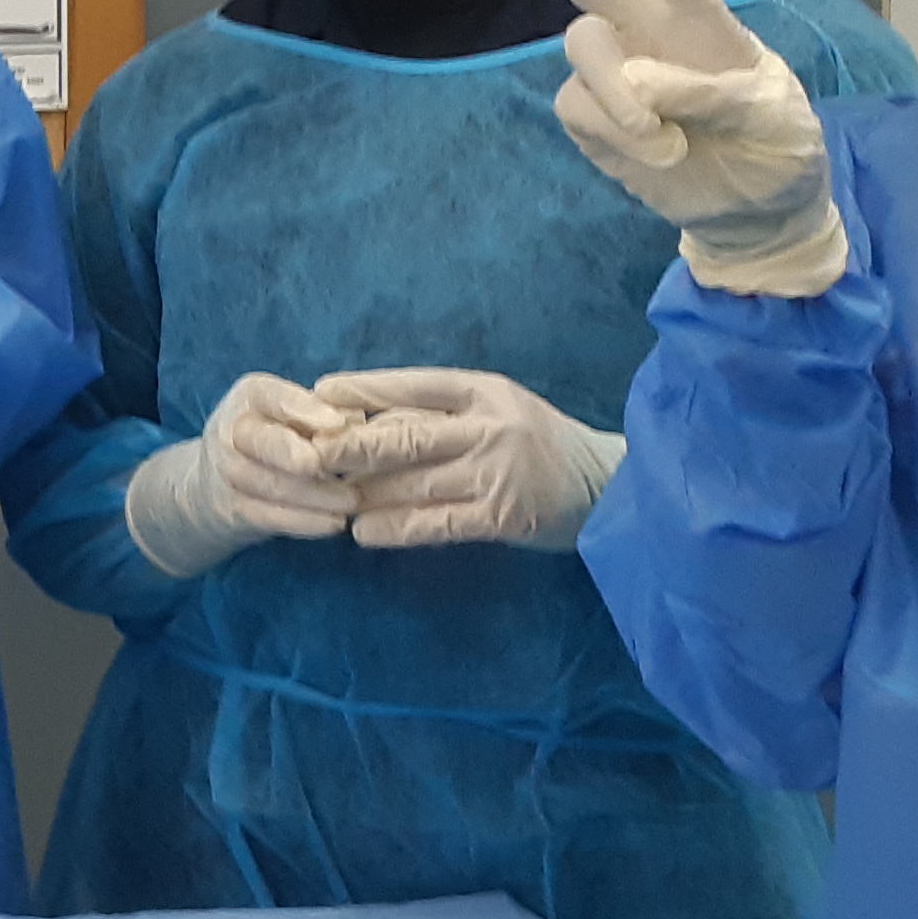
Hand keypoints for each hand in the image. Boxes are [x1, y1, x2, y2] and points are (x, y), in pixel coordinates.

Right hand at [122, 373, 361, 579]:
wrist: (218, 484)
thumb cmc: (275, 438)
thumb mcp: (291, 416)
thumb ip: (321, 414)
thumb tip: (356, 420)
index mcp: (251, 397)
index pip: (274, 396)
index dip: (306, 410)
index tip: (339, 423)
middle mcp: (232, 431)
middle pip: (262, 441)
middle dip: (295, 453)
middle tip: (332, 465)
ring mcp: (227, 473)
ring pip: (269, 483)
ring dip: (313, 494)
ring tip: (351, 500)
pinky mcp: (233, 511)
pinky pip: (268, 517)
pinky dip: (303, 522)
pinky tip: (333, 523)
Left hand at [308, 367, 624, 551]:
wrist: (610, 488)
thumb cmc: (540, 446)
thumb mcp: (498, 411)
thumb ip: (444, 415)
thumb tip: (368, 420)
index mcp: (484, 391)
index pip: (413, 385)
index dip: (365, 388)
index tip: (320, 391)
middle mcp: (489, 426)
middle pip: (405, 434)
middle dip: (350, 445)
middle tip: (307, 453)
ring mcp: (496, 471)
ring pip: (413, 481)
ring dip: (364, 492)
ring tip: (325, 499)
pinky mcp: (501, 515)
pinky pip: (434, 522)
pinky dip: (395, 528)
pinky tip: (363, 533)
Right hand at [486, 0, 846, 297]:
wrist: (754, 214)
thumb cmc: (777, 147)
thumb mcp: (773, 115)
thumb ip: (714, 92)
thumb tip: (637, 80)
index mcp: (699, 17)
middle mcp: (646, 33)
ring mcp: (615, 76)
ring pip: (579, 48)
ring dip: (612, 88)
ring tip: (652, 134)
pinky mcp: (593, 120)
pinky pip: (578, 108)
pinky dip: (614, 132)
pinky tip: (657, 153)